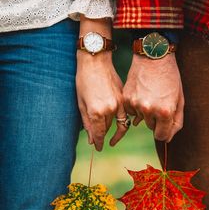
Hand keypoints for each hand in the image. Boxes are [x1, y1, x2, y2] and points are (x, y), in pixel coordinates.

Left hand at [76, 16, 127, 150]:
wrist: (96, 61)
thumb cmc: (83, 80)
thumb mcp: (81, 103)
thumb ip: (87, 123)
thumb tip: (92, 139)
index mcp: (96, 111)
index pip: (99, 134)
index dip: (98, 143)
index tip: (98, 148)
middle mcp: (110, 109)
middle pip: (108, 129)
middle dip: (103, 135)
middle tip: (99, 140)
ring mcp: (119, 103)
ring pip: (119, 123)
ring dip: (115, 130)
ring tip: (112, 136)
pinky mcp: (124, 97)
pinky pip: (126, 114)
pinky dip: (123, 121)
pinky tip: (118, 122)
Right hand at [123, 53, 183, 141]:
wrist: (153, 57)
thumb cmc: (170, 77)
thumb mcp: (179, 100)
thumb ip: (176, 122)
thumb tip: (167, 138)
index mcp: (165, 111)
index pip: (162, 136)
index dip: (164, 132)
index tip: (164, 124)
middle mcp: (149, 110)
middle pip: (151, 127)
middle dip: (156, 119)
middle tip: (159, 102)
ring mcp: (135, 104)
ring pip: (140, 119)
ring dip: (145, 112)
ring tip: (150, 95)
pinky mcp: (126, 98)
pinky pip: (131, 111)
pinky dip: (136, 106)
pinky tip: (141, 93)